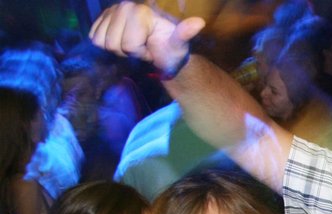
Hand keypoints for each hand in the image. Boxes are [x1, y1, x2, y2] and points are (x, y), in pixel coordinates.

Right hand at [89, 1, 204, 73]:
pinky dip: (106, 44)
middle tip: (142, 47)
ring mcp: (112, 10)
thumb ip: (185, 33)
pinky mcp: (103, 17)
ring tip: (133, 45)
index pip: (128, 44)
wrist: (161, 50)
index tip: (151, 48)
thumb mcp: (179, 44)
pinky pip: (94, 37)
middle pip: (112, 43)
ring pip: (101, 41)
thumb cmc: (170, 49)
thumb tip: (199, 23)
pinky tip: (122, 42)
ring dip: (118, 49)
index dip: (139, 52)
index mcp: (141, 11)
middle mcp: (125, 6)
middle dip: (128, 51)